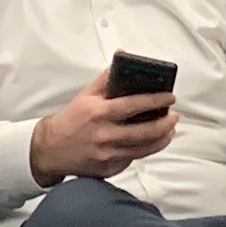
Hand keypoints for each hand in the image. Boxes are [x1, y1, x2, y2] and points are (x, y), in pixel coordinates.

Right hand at [29, 72, 174, 183]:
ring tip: (169, 130)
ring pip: (144, 149)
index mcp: (99, 113)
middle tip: (174, 116)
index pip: (134, 105)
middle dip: (165, 123)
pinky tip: (150, 142)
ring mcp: (107, 154)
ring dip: (162, 139)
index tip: (169, 97)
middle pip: (145, 131)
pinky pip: (133, 159)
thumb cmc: (71, 119)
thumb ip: (107, 77)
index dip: (156, 101)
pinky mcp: (109, 169)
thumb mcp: (86, 94)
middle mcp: (104, 135)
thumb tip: (122, 57)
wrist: (51, 149)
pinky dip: (144, 150)